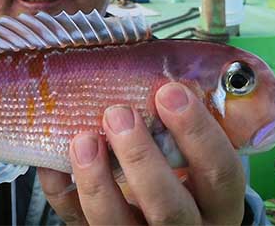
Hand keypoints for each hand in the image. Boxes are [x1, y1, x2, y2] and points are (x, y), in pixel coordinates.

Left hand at [39, 82, 244, 224]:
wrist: (165, 220)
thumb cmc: (181, 173)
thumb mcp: (196, 155)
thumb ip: (183, 123)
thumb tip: (156, 65)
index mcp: (217, 202)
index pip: (220, 172)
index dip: (198, 133)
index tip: (169, 92)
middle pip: (169, 207)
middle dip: (141, 158)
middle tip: (118, 114)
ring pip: (118, 224)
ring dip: (97, 180)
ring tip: (83, 139)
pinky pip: (76, 219)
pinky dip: (62, 189)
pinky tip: (54, 161)